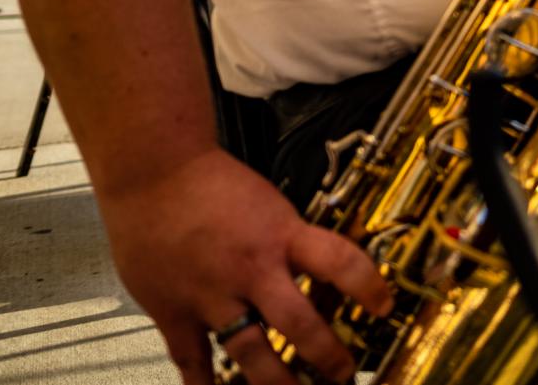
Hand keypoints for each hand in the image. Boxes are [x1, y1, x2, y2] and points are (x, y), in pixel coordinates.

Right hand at [95, 148, 390, 384]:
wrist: (153, 173)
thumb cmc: (210, 182)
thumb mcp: (269, 204)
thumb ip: (288, 240)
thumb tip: (316, 268)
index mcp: (281, 235)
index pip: (340, 261)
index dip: (368, 286)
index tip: (384, 307)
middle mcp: (250, 269)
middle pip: (298, 323)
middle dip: (326, 356)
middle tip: (343, 372)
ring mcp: (211, 295)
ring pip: (249, 351)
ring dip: (276, 380)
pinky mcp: (173, 310)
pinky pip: (191, 359)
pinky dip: (204, 384)